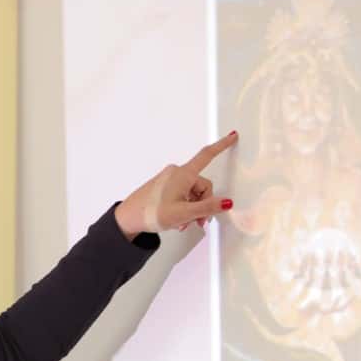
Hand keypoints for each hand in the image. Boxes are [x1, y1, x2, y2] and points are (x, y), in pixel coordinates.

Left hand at [114, 131, 239, 238]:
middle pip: (202, 185)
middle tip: (198, 222)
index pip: (207, 155)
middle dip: (203, 204)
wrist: (128, 218)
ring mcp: (169, 180)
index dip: (222, 146)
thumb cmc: (151, 213)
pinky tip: (178, 220)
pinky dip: (183, 207)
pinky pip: (181, 194)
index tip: (232, 137)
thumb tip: (226, 202)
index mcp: (183, 174)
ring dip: (192, 209)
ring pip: (192, 193)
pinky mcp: (163, 187)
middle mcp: (177, 173)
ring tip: (184, 223)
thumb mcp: (184, 213)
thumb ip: (207, 208)